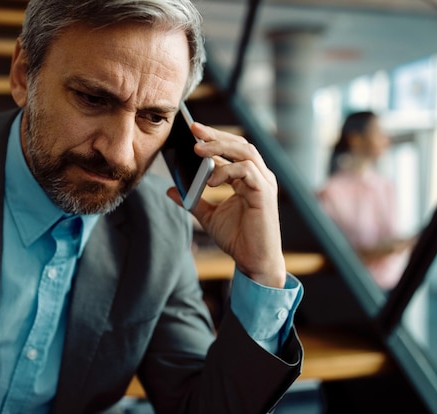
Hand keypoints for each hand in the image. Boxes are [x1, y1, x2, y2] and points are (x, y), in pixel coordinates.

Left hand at [166, 122, 285, 288]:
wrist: (254, 262)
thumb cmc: (237, 239)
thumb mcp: (208, 216)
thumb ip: (192, 200)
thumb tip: (171, 189)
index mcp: (248, 178)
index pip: (233, 149)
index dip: (214, 138)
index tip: (193, 130)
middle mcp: (259, 177)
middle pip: (240, 144)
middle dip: (216, 135)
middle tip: (194, 129)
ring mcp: (264, 183)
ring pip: (245, 152)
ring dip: (220, 148)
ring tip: (197, 150)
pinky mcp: (265, 194)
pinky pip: (247, 171)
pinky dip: (228, 171)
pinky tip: (210, 180)